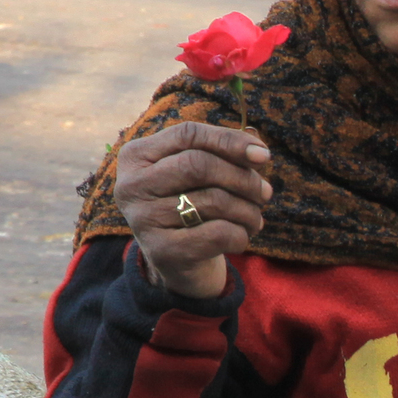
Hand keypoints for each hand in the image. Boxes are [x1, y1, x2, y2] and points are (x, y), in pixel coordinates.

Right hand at [114, 119, 272, 302]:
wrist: (177, 264)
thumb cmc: (191, 208)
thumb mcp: (200, 177)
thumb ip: (223, 154)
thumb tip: (257, 146)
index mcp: (137, 155)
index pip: (188, 134)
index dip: (229, 140)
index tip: (263, 155)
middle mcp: (132, 184)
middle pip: (200, 164)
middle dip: (243, 178)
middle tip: (265, 193)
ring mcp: (143, 218)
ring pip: (214, 200)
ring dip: (248, 210)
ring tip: (255, 219)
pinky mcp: (163, 251)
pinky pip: (220, 233)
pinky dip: (242, 234)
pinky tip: (241, 237)